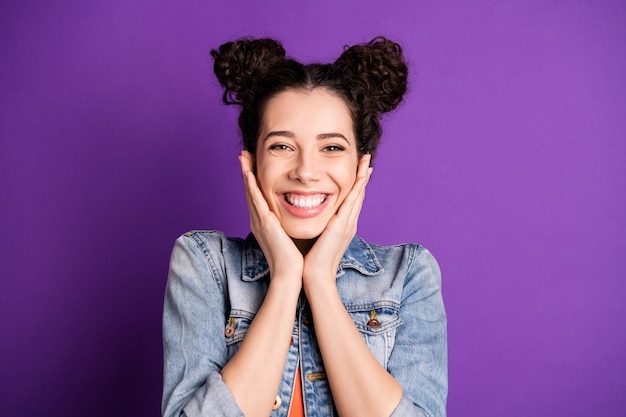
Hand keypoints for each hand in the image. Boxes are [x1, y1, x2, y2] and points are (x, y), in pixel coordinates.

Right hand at [239, 151, 303, 285]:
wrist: (289, 275)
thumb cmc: (292, 258)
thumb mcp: (288, 236)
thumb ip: (287, 224)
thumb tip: (295, 215)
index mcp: (264, 223)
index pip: (258, 196)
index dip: (253, 180)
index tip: (252, 163)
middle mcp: (258, 220)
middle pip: (250, 191)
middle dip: (246, 171)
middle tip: (243, 154)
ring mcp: (259, 221)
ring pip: (250, 192)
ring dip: (246, 173)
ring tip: (243, 156)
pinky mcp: (265, 224)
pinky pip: (256, 201)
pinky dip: (251, 186)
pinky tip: (249, 173)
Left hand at [302, 154, 372, 287]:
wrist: (315, 276)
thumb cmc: (312, 260)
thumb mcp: (318, 238)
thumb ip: (318, 226)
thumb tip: (311, 217)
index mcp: (342, 225)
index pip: (351, 200)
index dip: (356, 183)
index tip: (358, 168)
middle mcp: (348, 223)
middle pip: (358, 194)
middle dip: (363, 175)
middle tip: (366, 158)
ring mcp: (347, 224)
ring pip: (358, 195)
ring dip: (362, 176)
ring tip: (366, 161)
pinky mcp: (342, 226)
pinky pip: (352, 202)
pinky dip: (357, 188)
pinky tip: (360, 176)